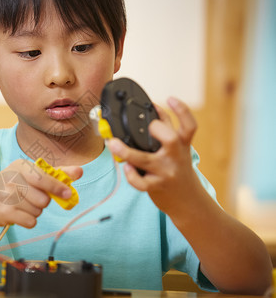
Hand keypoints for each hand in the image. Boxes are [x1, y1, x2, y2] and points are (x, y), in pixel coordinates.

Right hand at [0, 159, 82, 227]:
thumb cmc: (11, 184)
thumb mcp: (30, 173)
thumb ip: (55, 173)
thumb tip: (80, 172)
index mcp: (21, 166)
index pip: (43, 177)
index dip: (57, 186)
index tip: (67, 193)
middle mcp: (12, 179)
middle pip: (44, 199)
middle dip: (43, 201)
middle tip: (32, 198)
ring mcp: (7, 196)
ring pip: (38, 211)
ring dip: (34, 211)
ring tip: (21, 204)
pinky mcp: (5, 213)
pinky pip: (31, 221)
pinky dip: (29, 220)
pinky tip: (18, 213)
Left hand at [107, 97, 200, 214]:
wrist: (190, 203)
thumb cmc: (179, 172)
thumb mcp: (179, 152)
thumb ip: (168, 131)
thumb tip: (155, 108)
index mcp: (183, 146)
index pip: (189, 126)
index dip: (182, 111)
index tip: (170, 98)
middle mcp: (176, 158)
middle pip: (171, 139)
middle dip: (157, 129)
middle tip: (146, 127)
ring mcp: (166, 173)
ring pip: (145, 160)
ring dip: (126, 151)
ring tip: (112, 144)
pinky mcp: (156, 187)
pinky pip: (140, 182)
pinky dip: (131, 175)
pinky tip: (125, 168)